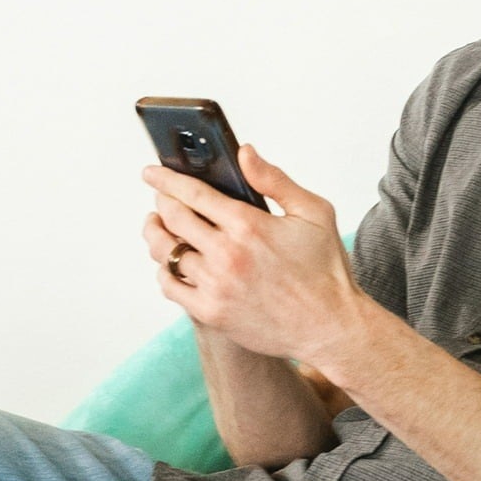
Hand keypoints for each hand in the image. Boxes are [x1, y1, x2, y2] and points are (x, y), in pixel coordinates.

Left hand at [140, 143, 367, 364]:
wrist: (330, 327)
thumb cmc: (325, 270)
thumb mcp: (313, 213)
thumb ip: (274, 180)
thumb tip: (244, 153)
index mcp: (249, 225)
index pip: (193, 193)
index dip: (166, 180)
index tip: (151, 173)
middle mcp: (227, 255)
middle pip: (173, 219)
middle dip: (161, 203)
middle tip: (159, 198)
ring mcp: (216, 286)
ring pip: (166, 253)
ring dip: (156, 235)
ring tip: (157, 227)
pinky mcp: (211, 313)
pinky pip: (171, 287)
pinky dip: (165, 271)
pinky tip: (171, 264)